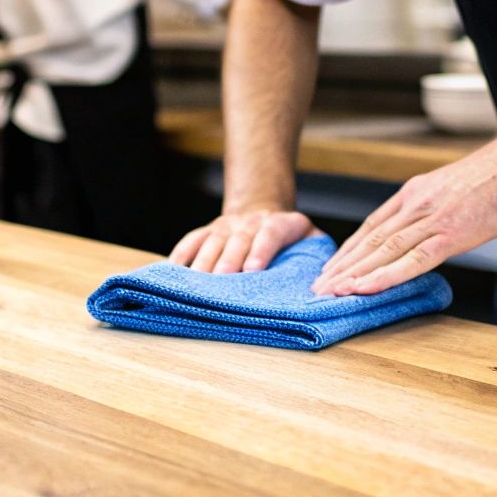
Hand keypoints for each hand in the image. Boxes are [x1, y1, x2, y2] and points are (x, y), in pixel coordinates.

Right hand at [170, 208, 318, 273]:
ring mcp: (226, 226)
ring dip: (203, 262)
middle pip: (237, 238)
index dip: (261, 250)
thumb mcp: (312, 240)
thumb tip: (323, 287)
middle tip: (221, 279)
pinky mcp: (207, 231)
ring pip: (212, 241)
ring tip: (196, 284)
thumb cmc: (292, 238)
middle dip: (229, 259)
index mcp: (282, 224)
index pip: (271, 233)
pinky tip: (172, 274)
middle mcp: (250, 222)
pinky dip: (180, 256)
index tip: (253, 269)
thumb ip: (318, 257)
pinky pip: (190, 242)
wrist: (263, 210)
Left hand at [312, 136, 496, 296]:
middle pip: (370, 239)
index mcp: (416, 192)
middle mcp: (416, 204)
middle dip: (342, 266)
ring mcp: (433, 219)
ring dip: (354, 273)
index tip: (333, 268)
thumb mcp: (456, 189)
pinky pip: (413, 259)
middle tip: (318, 287)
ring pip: (383, 250)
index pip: (372, 225)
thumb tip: (427, 227)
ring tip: (332, 292)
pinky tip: (366, 287)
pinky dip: (386, 275)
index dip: (350, 250)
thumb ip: (435, 207)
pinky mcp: (453, 233)